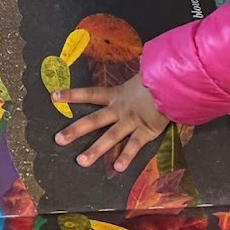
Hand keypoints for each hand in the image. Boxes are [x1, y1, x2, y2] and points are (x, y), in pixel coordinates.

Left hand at [53, 73, 170, 172]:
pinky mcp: (146, 131)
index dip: (72, 94)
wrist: (175, 81)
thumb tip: (138, 61)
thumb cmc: (159, 76)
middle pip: (94, 120)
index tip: (54, 96)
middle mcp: (120, 109)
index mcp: (118, 94)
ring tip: (81, 162)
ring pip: (110, 137)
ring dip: (95, 150)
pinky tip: (116, 168)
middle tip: (58, 140)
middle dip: (75, 131)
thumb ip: (135, 76)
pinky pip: (134, 146)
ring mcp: (132, 121)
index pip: (90, 93)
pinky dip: (126, 157)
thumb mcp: (141, 74)